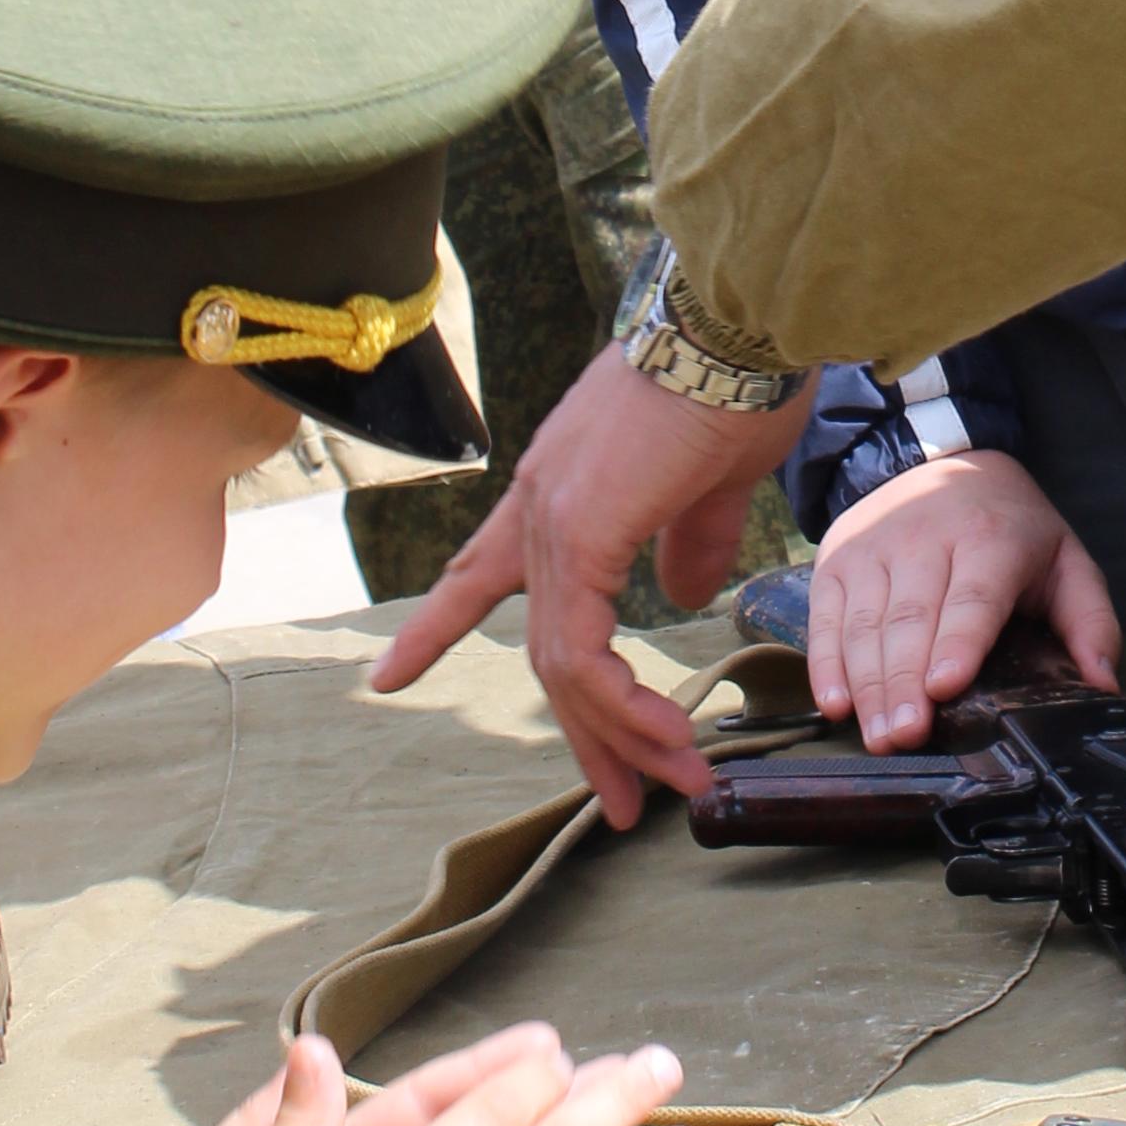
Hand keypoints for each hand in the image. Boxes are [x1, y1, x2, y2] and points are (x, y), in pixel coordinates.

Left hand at [368, 341, 816, 828]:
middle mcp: (541, 505)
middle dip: (584, 732)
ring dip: (619, 732)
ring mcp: (554, 517)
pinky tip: (659, 733)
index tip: (386, 677)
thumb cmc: (736, 384)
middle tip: (624, 800)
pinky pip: (584, 647)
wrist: (739, 325)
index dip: (433, 626)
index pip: (474, 570)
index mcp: (560, 490)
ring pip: (562, 661)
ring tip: (671, 778)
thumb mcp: (710, 479)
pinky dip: (619, 702)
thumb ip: (689, 540)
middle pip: (542, 645)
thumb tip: (679, 595)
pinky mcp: (582, 531)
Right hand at [808, 451, 1118, 746]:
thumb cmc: (1008, 525)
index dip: (957, 642)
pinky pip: (825, 618)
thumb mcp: (1064, 557)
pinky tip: (836, 704)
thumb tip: (1101, 682)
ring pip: (865, 624)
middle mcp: (925, 539)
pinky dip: (827, 664)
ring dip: (868, 685)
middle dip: (905, 683)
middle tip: (907, 737)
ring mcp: (874, 548)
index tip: (945, 687)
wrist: (938, 456)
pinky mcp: (838, 559)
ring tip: (878, 736)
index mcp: (990, 538)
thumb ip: (1090, 620)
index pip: (973, 597)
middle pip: (911, 620)